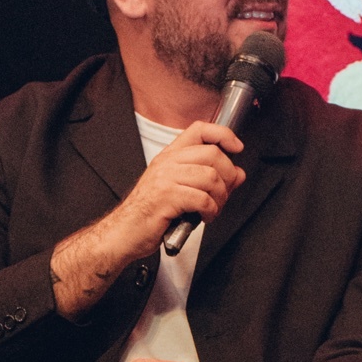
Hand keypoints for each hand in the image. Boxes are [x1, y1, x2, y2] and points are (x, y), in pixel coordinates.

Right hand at [110, 122, 245, 260]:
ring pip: (210, 177)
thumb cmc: (149, 213)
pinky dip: (211, 210)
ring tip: (214, 208)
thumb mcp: (179, 190)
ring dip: (220, 197)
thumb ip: (208, 180)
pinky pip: (202, 199)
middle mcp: (167, 163)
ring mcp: (166, 179)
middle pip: (212, 154)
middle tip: (225, 193)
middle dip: (228, 176)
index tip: (236, 148)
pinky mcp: (166, 197)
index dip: (223, 135)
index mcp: (169, 156)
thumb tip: (237, 174)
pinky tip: (205, 217)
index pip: (200, 130)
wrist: (125, 232)